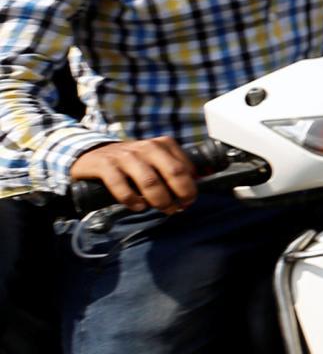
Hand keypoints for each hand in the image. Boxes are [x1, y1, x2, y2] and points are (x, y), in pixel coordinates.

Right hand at [69, 136, 199, 213]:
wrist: (93, 154)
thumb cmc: (131, 162)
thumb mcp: (155, 160)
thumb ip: (173, 169)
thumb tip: (197, 184)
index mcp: (163, 144)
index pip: (185, 167)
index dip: (190, 187)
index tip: (189, 200)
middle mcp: (147, 147)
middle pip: (173, 172)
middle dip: (180, 194)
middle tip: (179, 208)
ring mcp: (126, 156)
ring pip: (150, 181)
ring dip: (159, 200)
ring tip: (162, 209)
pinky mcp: (106, 165)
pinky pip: (122, 186)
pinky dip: (132, 200)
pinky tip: (138, 207)